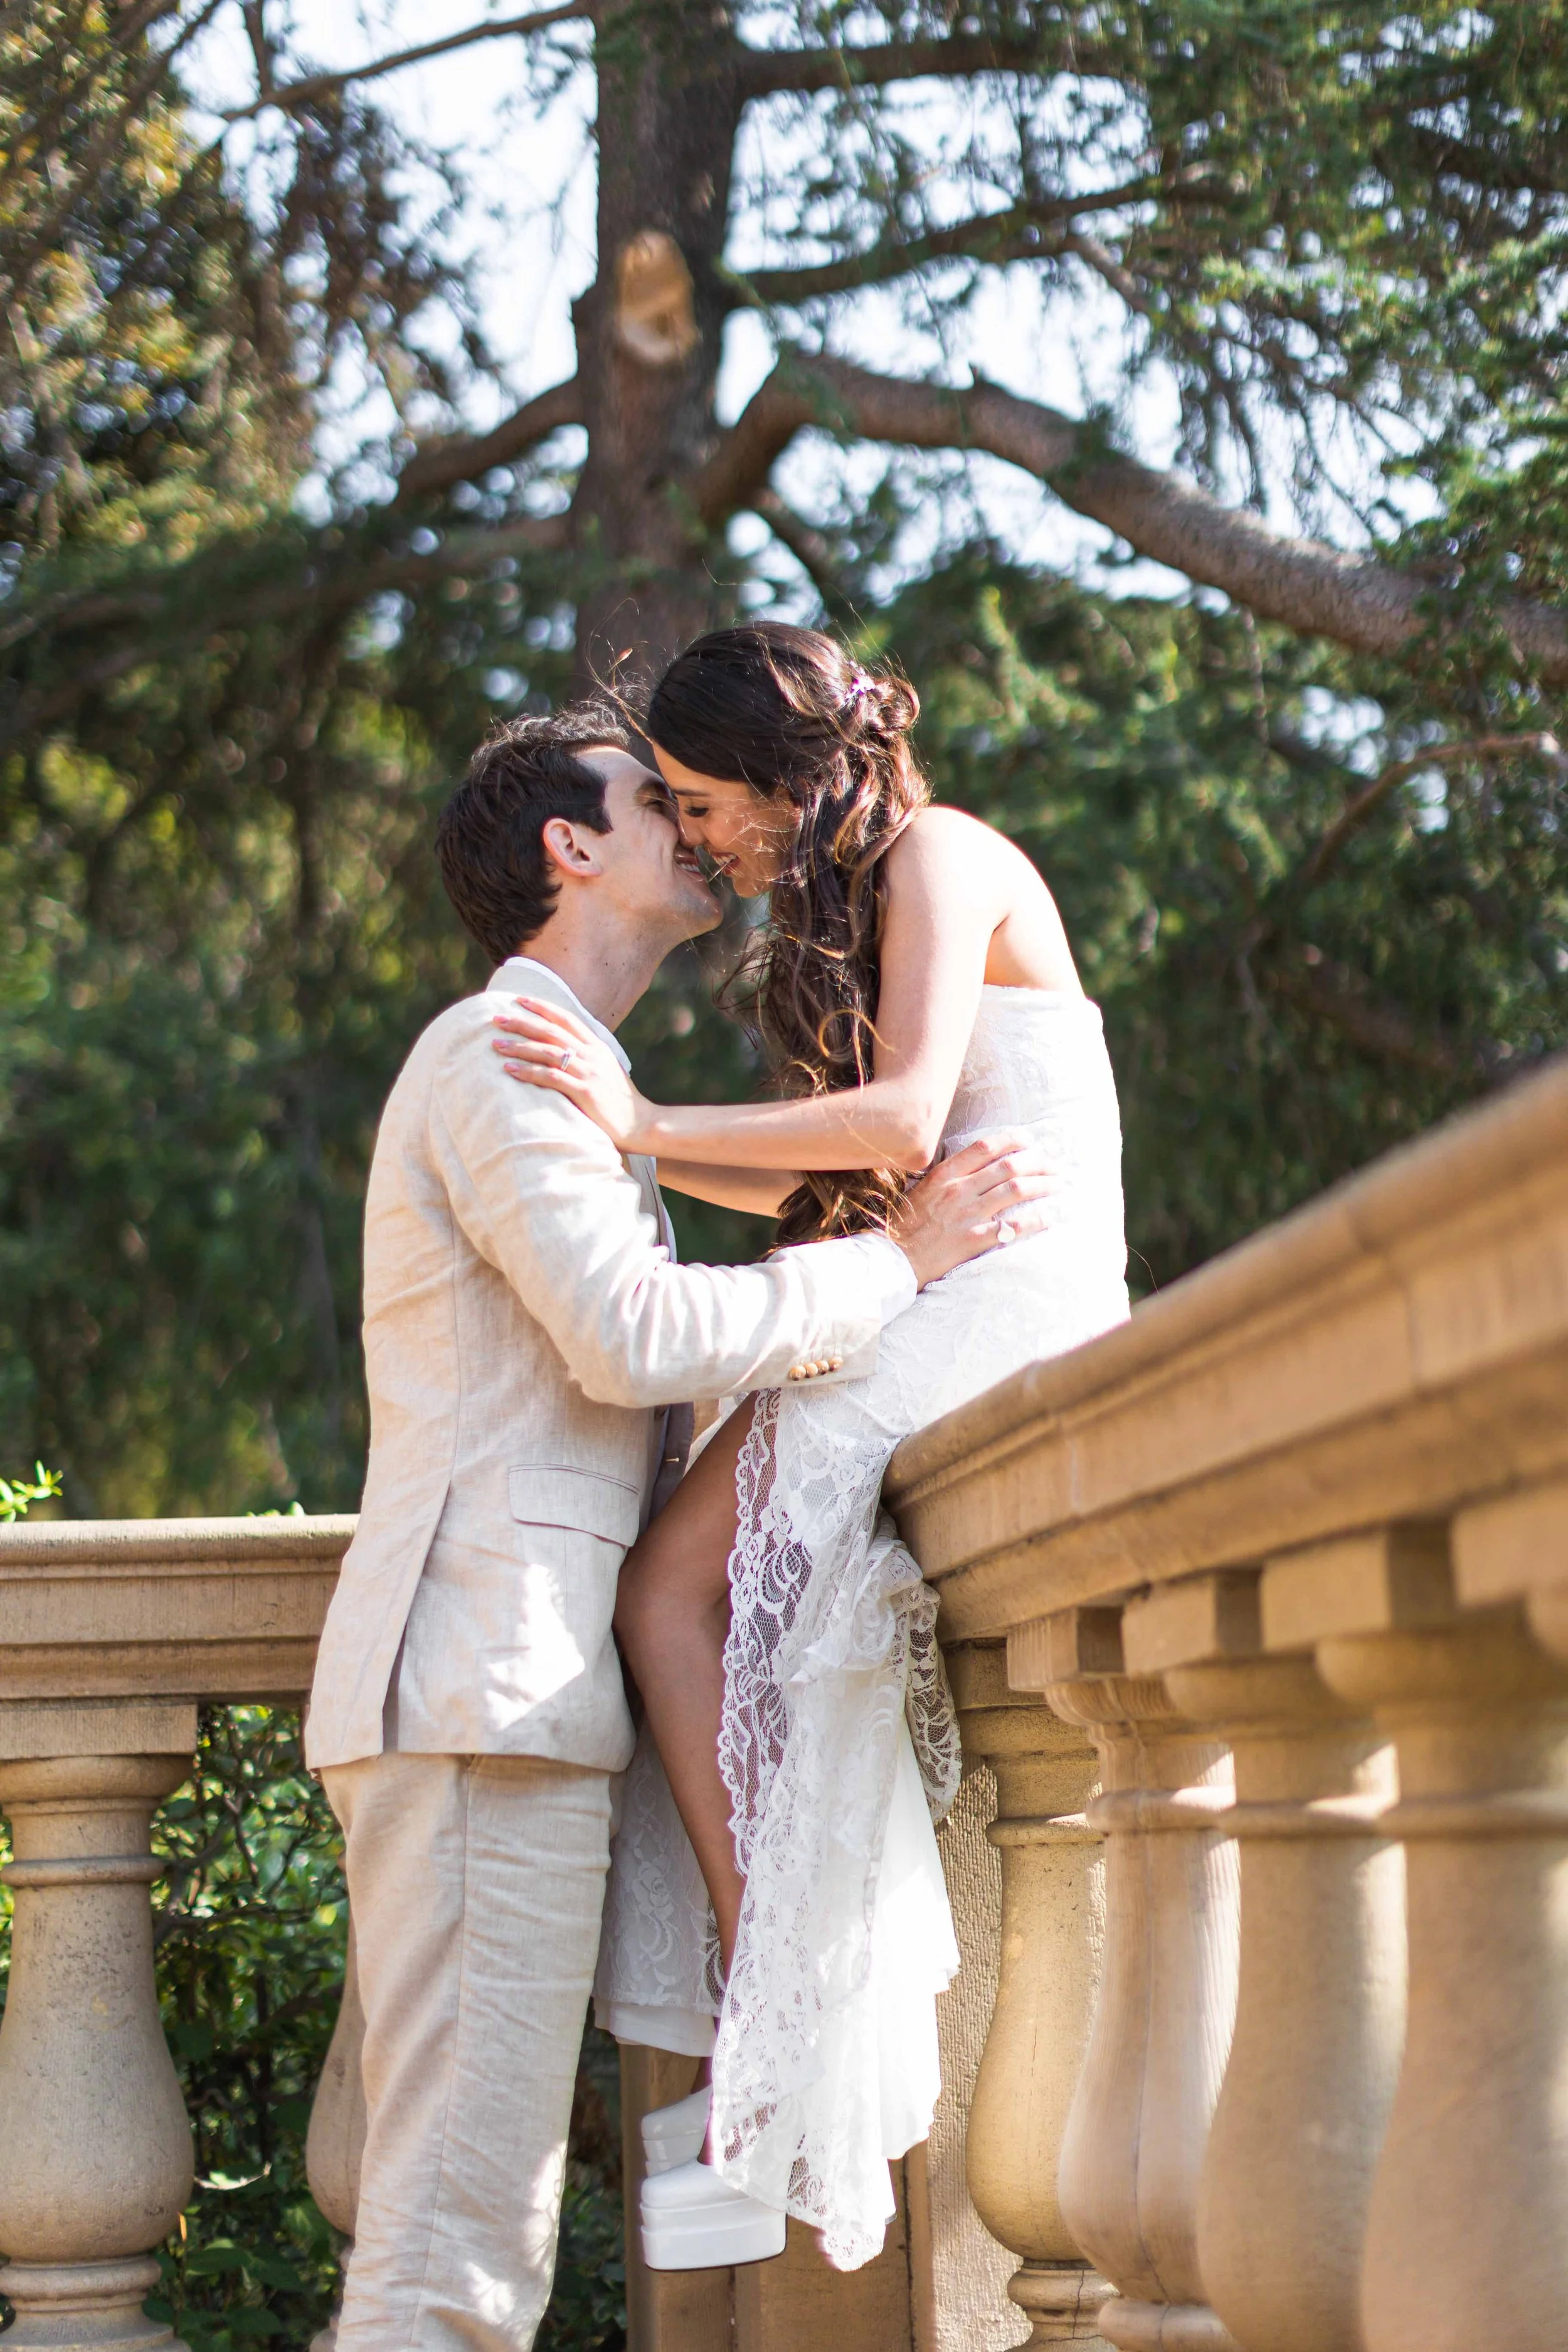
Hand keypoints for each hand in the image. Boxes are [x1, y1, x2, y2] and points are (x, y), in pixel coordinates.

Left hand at [490, 996, 656, 1151]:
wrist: (641, 1124)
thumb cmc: (620, 1101)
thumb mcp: (607, 1071)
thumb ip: (587, 1058)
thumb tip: (564, 1050)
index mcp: (598, 1046)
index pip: (566, 1018)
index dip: (542, 1007)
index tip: (519, 999)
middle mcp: (593, 1055)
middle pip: (551, 1031)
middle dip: (522, 1022)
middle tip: (497, 1018)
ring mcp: (589, 1072)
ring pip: (547, 1051)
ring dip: (519, 1047)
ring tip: (496, 1045)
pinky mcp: (585, 1092)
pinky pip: (550, 1077)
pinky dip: (528, 1072)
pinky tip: (510, 1069)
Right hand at [890, 1131, 1059, 1288]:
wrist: (895, 1258)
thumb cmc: (909, 1225)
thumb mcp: (924, 1189)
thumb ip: (950, 1175)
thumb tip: (979, 1164)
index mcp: (945, 1174)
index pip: (986, 1147)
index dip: (1014, 1140)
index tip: (1030, 1141)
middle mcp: (958, 1190)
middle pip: (1009, 1166)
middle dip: (1039, 1163)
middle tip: (1054, 1167)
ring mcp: (966, 1214)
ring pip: (1015, 1190)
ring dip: (1043, 1185)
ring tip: (1058, 1186)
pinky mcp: (973, 1239)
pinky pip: (1012, 1226)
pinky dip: (1036, 1220)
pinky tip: (1050, 1217)